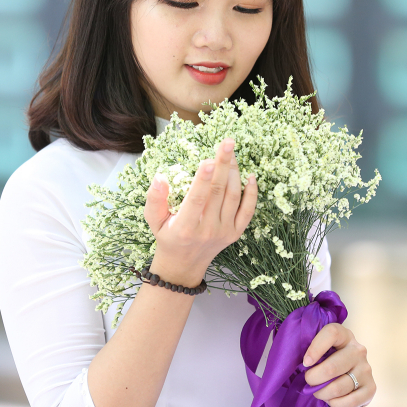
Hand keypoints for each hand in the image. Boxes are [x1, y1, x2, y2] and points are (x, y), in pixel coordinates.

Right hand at [143, 138, 257, 286]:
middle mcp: (208, 230)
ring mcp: (224, 232)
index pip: (196, 199)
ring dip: (234, 173)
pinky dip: (252, 193)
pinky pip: (248, 211)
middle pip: (218, 192)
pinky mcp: (235, 233)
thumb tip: (160, 177)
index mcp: (186, 227)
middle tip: (228, 142)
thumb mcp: (153, 221)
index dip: (203, 180)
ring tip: (231, 153)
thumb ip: (154, 199)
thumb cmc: (167, 236)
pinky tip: (250, 175)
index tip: (209, 160)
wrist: (184, 264)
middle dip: (224, 165)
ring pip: (233, 197)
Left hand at [303, 323, 374, 406]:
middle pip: (331, 368)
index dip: (316, 347)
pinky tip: (331, 399)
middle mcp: (358, 350)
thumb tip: (303, 365)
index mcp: (345, 335)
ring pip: (338, 387)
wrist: (351, 371)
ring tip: (319, 391)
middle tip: (308, 381)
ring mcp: (366, 369)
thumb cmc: (330, 357)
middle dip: (313, 378)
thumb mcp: (322, 348)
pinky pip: (349, 402)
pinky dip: (335, 404)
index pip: (332, 333)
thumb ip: (313, 351)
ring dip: (322, 393)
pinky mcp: (371, 388)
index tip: (305, 363)